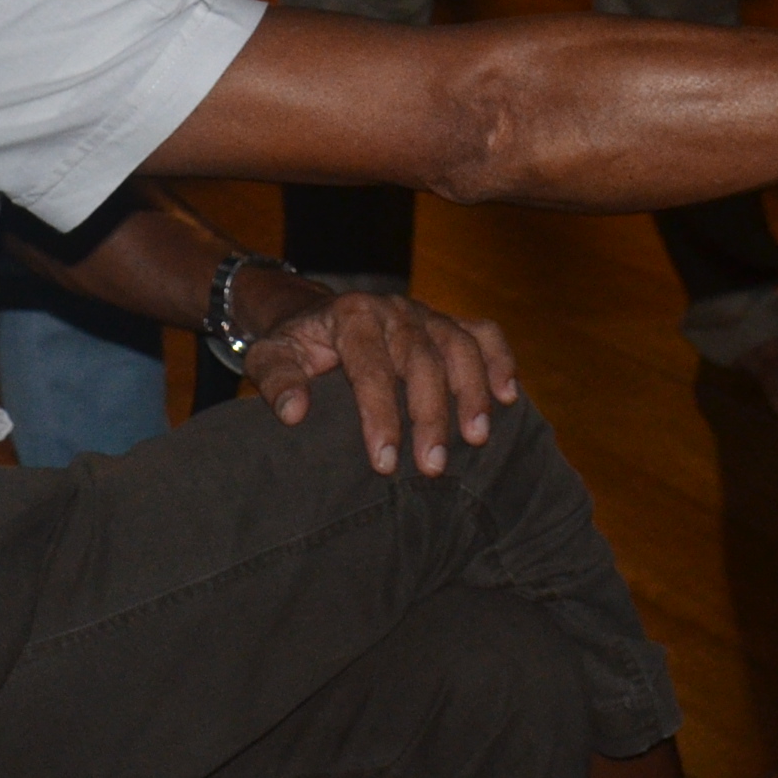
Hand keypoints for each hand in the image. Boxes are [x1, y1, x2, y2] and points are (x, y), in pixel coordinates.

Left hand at [240, 285, 522, 477]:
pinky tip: (509, 396)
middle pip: (422, 360)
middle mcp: (394, 310)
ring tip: (477, 438)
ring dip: (472, 392)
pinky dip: (500, 360)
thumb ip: (277, 381)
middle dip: (429, 415)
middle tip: (432, 466)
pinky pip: (483, 332)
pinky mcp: (446, 322)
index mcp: (352, 316)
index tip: (384, 463)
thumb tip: (295, 413)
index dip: (379, 415)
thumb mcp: (269, 357)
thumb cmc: (294, 345)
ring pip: (459, 346)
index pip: (371, 367)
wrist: (313, 314)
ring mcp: (426, 314)